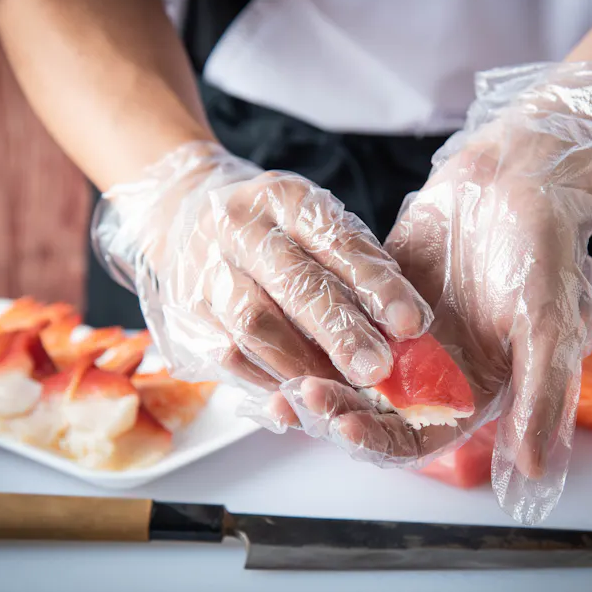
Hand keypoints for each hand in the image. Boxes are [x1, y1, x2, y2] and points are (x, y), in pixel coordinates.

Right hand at [91, 142, 431, 388]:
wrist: (181, 222)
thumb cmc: (274, 232)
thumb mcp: (315, 223)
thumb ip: (359, 264)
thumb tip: (408, 325)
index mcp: (281, 196)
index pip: (335, 239)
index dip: (376, 283)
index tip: (411, 322)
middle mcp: (238, 228)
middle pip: (293, 284)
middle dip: (341, 331)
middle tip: (378, 368)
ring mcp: (205, 271)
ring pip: (255, 326)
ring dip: (306, 364)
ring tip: (346, 390)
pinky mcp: (187, 315)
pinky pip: (231, 356)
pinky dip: (272, 380)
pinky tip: (304, 394)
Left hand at [258, 62, 591, 523]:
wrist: (522, 177)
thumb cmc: (547, 252)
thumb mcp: (552, 326)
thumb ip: (543, 395)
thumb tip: (536, 470)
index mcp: (472, 390)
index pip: (417, 439)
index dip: (380, 441)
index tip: (345, 428)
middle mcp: (433, 371)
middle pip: (373, 411)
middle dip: (337, 409)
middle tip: (304, 397)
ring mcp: (403, 334)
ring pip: (350, 369)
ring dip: (321, 373)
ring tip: (287, 370)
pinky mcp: (379, 295)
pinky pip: (342, 320)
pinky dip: (317, 327)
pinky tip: (288, 324)